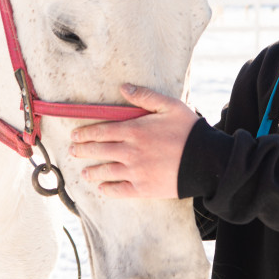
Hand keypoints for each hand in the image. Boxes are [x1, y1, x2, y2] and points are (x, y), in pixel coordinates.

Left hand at [69, 84, 198, 198]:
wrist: (206, 161)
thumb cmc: (189, 131)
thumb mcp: (170, 106)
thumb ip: (145, 96)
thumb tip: (124, 87)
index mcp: (134, 130)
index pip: (100, 131)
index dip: (84, 133)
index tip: (75, 135)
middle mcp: (130, 152)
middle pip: (98, 151)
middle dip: (82, 151)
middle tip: (72, 151)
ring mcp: (135, 172)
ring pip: (105, 172)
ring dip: (92, 171)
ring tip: (85, 172)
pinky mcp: (143, 189)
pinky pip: (119, 190)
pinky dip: (107, 189)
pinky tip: (102, 188)